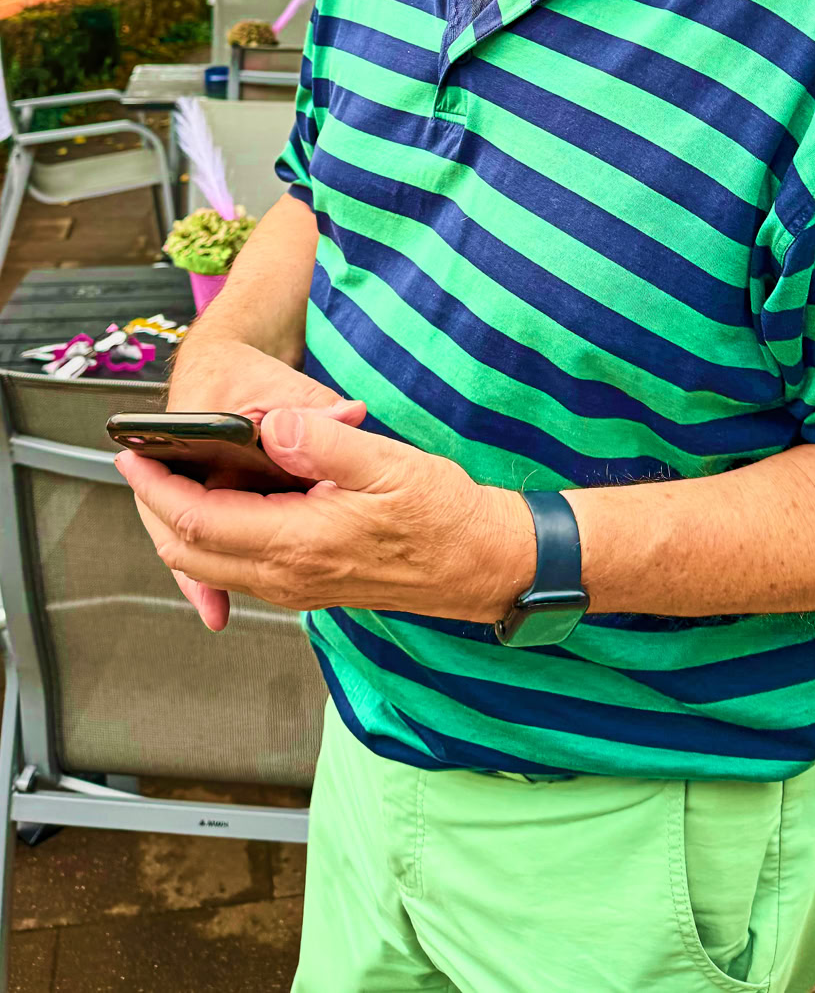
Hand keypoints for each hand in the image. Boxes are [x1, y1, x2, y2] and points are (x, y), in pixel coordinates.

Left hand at [114, 409, 536, 627]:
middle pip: (190, 552)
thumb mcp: (389, 463)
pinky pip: (241, 567)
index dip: (156, 488)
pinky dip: (214, 536)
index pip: (199, 522)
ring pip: (211, 565)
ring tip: (171, 476)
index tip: (132, 454)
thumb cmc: (445, 516)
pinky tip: (224, 501)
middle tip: (138, 463)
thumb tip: (273, 424)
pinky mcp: (310, 586)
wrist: (483, 565)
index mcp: (299, 543)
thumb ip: (323, 442)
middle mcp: (289, 576)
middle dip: (154, 508)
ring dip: (181, 525)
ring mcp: (298, 588)